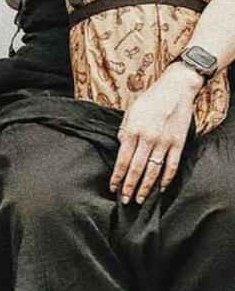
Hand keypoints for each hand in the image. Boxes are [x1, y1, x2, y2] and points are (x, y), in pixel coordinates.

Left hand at [110, 64, 202, 203]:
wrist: (175, 89)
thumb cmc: (149, 100)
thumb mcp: (130, 112)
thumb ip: (124, 131)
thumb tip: (121, 148)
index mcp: (133, 131)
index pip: (122, 160)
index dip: (117, 176)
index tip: (112, 188)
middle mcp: (148, 139)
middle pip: (136, 169)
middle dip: (128, 187)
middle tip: (124, 201)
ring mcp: (164, 142)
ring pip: (153, 171)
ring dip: (145, 187)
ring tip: (139, 199)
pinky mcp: (178, 143)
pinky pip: (172, 165)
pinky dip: (166, 179)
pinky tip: (160, 189)